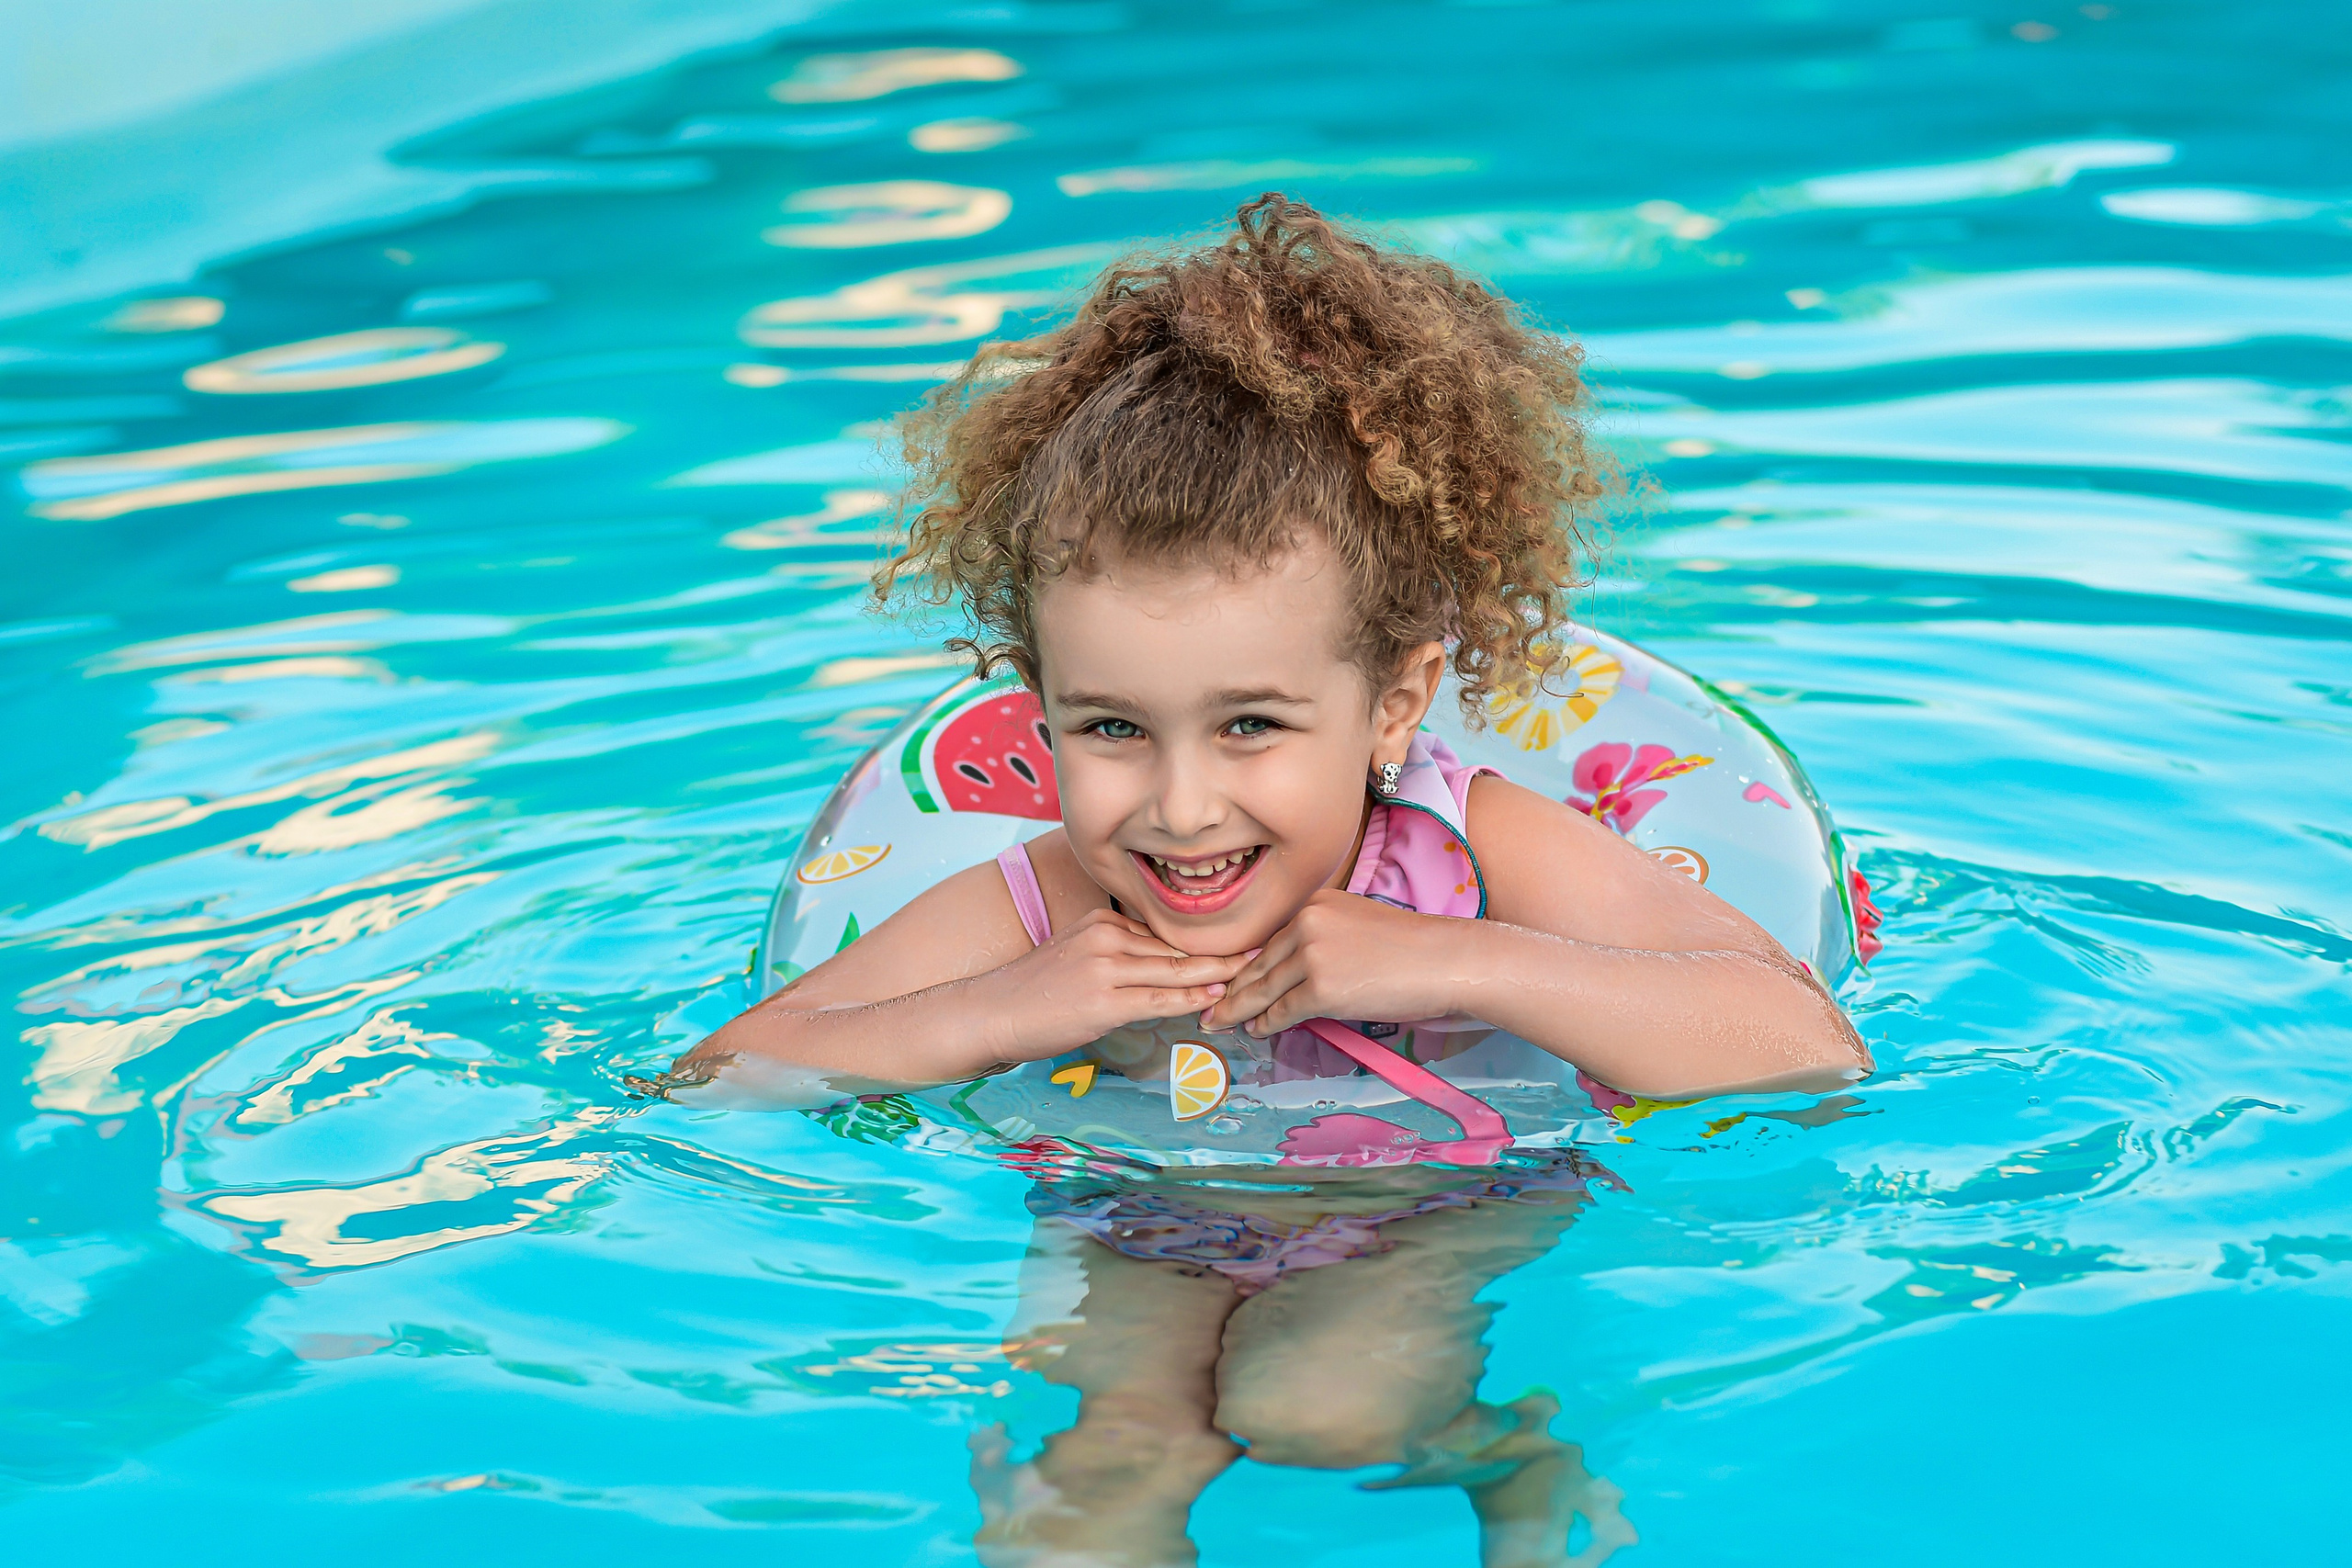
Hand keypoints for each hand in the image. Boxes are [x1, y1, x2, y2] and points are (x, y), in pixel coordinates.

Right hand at [980, 906, 1245, 1064]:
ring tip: (1255, 970)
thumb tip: (1158, 968)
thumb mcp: (1077, 957)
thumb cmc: (1032, 993)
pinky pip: (1158, 999)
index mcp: (1103, 921)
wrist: (990, 1012)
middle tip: (1266, 947)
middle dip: (1224, 950)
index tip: (1242, 936)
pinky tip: (1218, 997)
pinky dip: (1192, 998)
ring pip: (1175, 969)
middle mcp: (1106, 936)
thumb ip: (1117, 956)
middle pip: (1177, 945)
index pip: (1166, 931)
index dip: (1206, 939)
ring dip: (1219, 972)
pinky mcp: (1102, 1001)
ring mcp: (1105, 967)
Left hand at [1199, 889, 1468, 1035]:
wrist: (1447, 960)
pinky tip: (1255, 1030)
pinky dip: (1265, 1023)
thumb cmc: (1413, 950)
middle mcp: (1307, 923)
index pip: (1272, 941)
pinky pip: (1282, 1011)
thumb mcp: (1358, 926)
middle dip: (1234, 989)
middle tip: (1211, 1006)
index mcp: (1315, 904)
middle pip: (1260, 964)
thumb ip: (1323, 940)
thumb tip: (1295, 972)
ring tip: (1220, 1022)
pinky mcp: (1321, 988)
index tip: (1232, 980)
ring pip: (1264, 989)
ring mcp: (1312, 955)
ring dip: (1239, 1009)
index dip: (1249, 965)